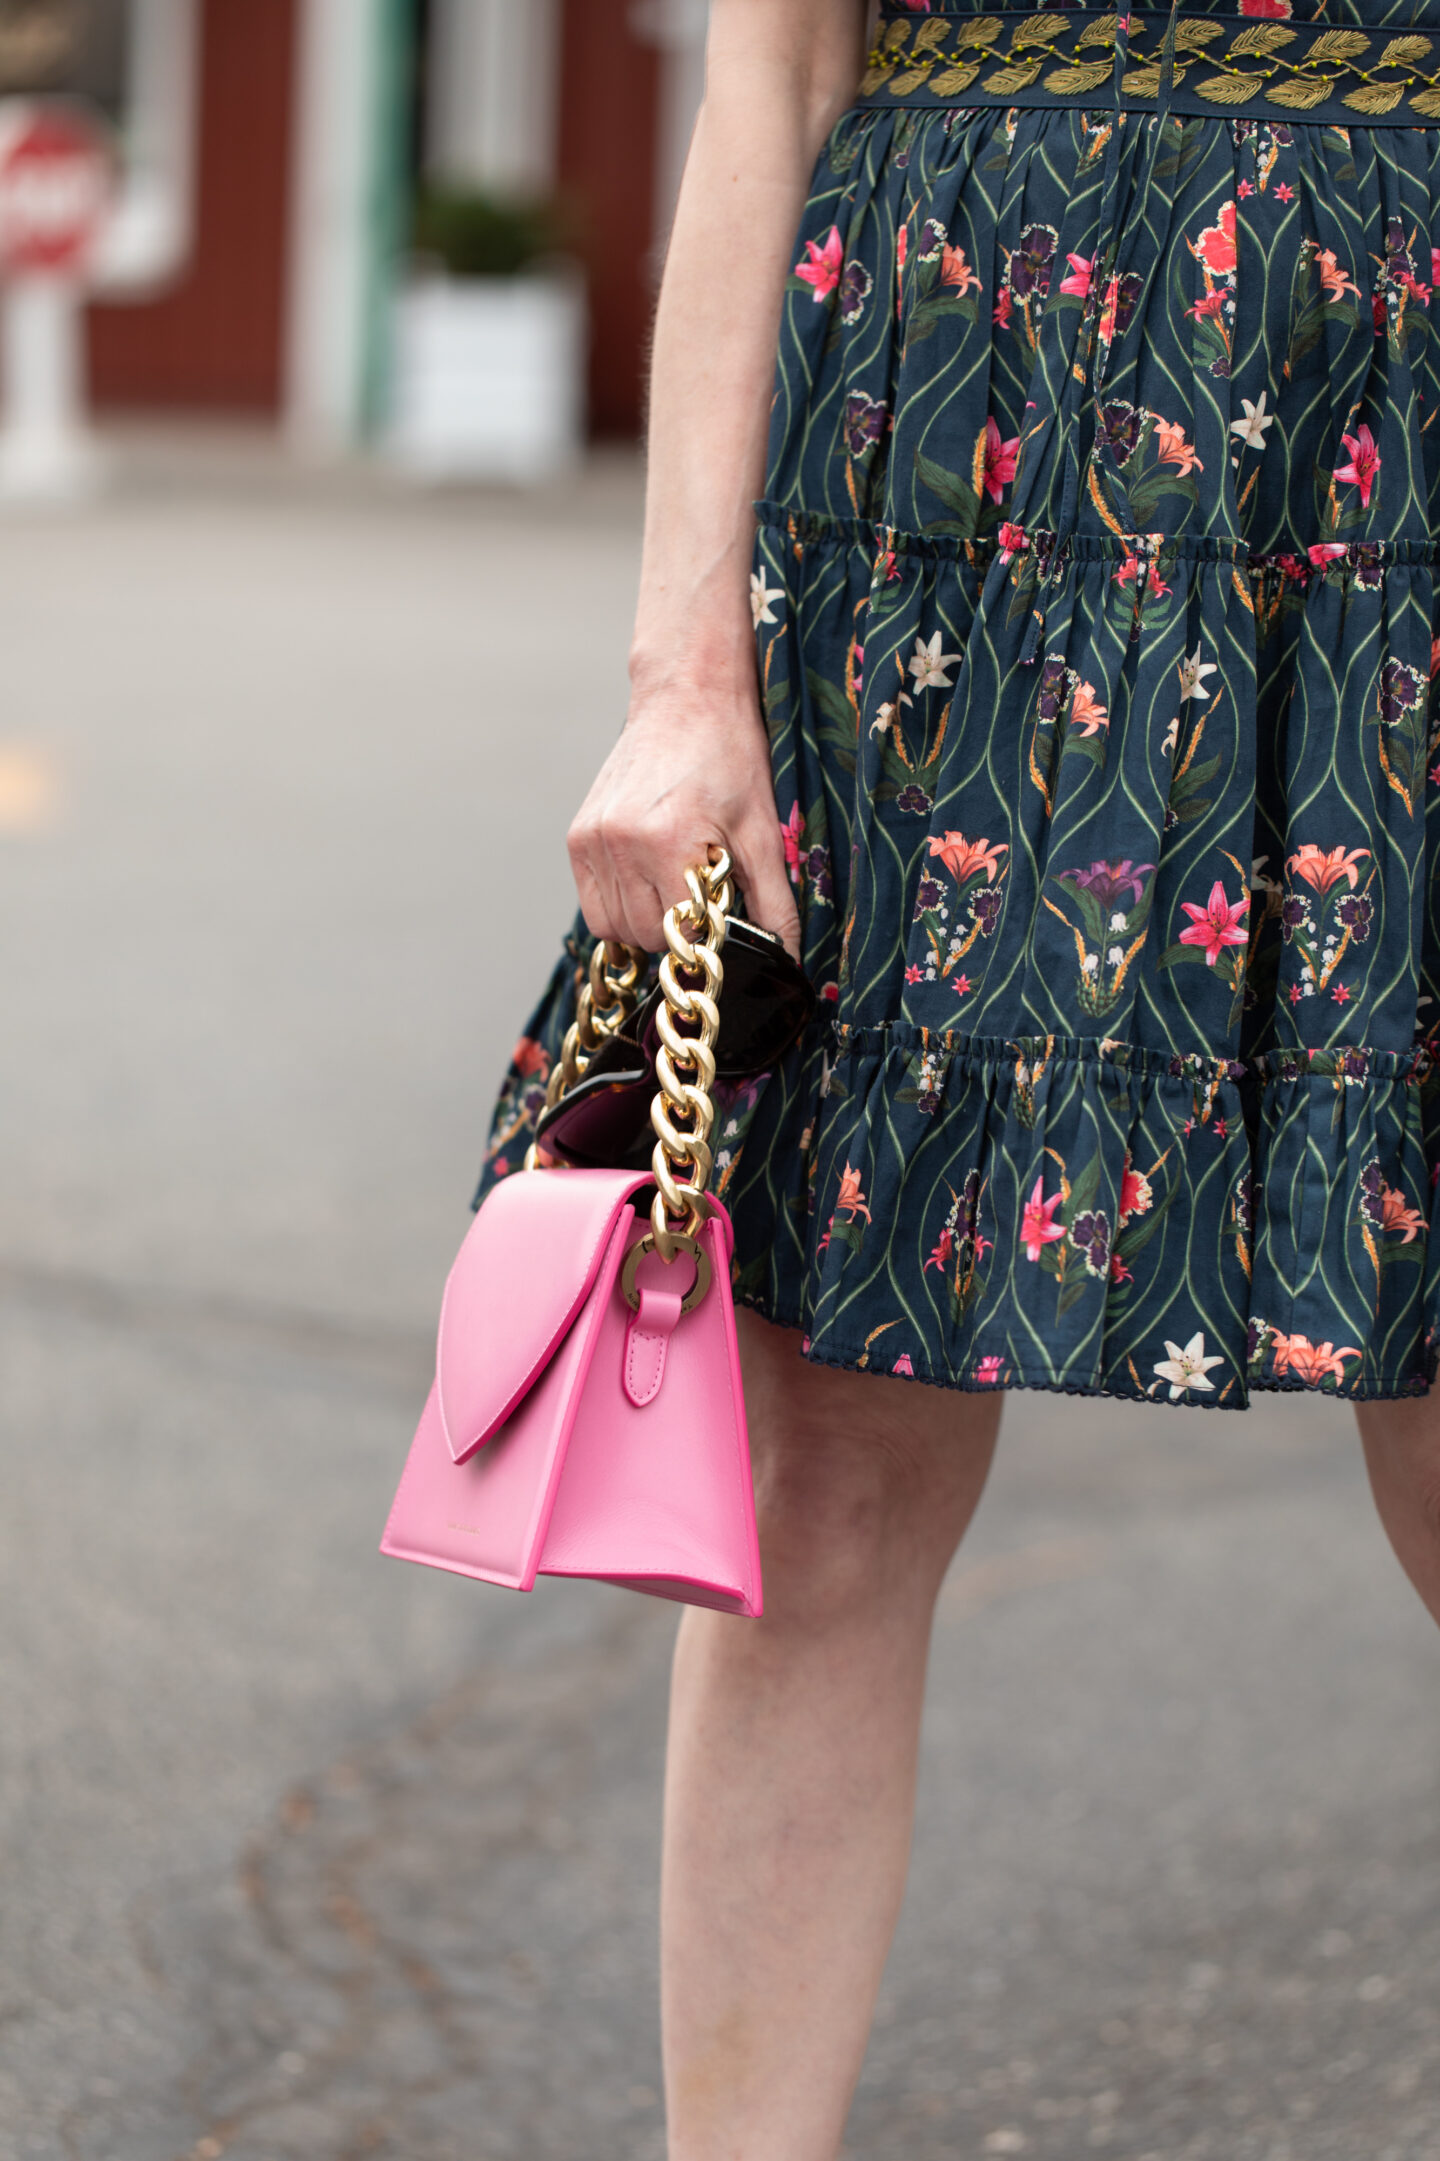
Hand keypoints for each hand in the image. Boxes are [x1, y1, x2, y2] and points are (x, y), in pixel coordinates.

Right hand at [567, 682, 799, 959]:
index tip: (722, 913)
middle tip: (702, 894)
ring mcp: (592, 840)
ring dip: (647, 921)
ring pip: (613, 927)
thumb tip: (787, 957)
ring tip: (676, 885)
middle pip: (644, 936)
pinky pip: (593, 904)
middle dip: (678, 929)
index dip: (706, 932)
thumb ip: (774, 901)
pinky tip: (649, 878)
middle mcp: (619, 843)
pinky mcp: (578, 837)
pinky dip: (620, 906)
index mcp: (667, 842)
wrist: (687, 697)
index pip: (680, 934)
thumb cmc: (729, 755)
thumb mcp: (762, 831)